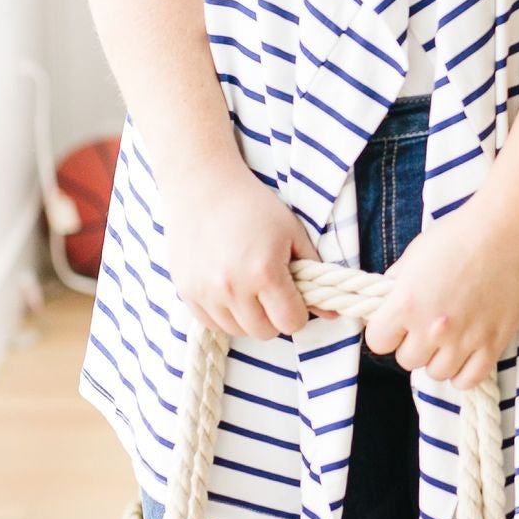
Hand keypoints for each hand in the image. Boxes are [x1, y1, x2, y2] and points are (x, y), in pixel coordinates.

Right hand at [154, 149, 317, 341]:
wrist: (203, 186)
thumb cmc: (254, 206)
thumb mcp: (293, 234)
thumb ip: (314, 274)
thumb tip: (332, 314)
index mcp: (264, 273)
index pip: (291, 323)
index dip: (298, 311)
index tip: (294, 296)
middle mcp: (233, 288)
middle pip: (265, 332)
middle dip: (274, 316)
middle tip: (271, 291)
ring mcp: (206, 293)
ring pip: (238, 332)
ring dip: (248, 317)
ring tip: (248, 287)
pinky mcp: (187, 292)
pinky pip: (212, 324)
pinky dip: (224, 315)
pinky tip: (228, 289)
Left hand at [360, 195, 518, 388]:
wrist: (511, 229)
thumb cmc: (462, 234)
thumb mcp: (416, 253)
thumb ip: (397, 284)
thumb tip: (387, 302)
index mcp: (407, 303)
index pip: (377, 341)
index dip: (385, 331)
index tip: (395, 323)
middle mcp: (432, 328)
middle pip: (407, 360)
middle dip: (413, 344)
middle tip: (426, 325)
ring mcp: (465, 340)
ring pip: (437, 373)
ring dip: (439, 358)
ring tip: (449, 337)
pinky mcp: (494, 344)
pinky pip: (468, 380)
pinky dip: (463, 371)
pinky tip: (465, 353)